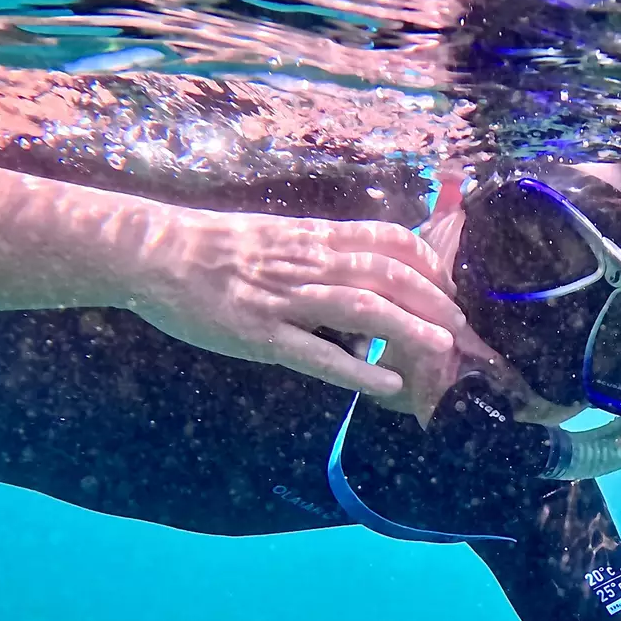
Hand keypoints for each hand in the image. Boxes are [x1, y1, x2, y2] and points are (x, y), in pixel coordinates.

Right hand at [131, 208, 469, 396]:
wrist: (157, 252)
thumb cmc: (219, 247)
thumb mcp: (280, 237)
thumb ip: (323, 253)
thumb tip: (367, 274)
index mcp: (315, 238)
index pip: (389, 241)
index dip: (428, 264)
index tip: (450, 288)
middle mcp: (308, 264)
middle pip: (388, 276)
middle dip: (434, 302)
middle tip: (462, 330)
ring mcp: (284, 299)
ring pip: (362, 309)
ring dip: (410, 330)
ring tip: (444, 352)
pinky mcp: (259, 334)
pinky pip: (315, 353)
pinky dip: (355, 370)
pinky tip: (387, 383)